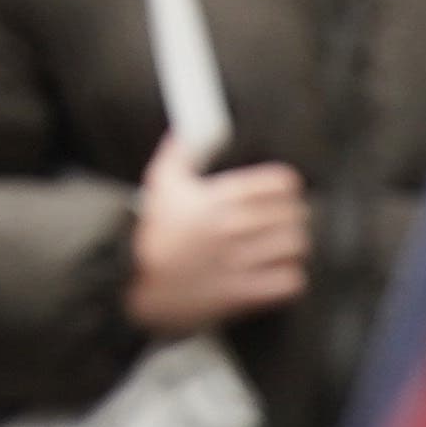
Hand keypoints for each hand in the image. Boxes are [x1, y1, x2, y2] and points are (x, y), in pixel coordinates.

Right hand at [126, 125, 307, 336]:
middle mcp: (232, 227)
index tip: (286, 192)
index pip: (280, 183)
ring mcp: (238, 261)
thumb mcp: (160, 183)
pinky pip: (287, 282)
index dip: (288, 186)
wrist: (130, 278)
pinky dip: (290, 277)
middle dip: (295, 216)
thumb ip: (179, 154)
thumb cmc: (148, 231)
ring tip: (287, 247)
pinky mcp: (240, 292)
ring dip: (294, 245)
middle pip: (294, 214)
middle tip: (290, 220)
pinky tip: (281, 273)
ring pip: (294, 246)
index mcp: (219, 197)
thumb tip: (185, 134)